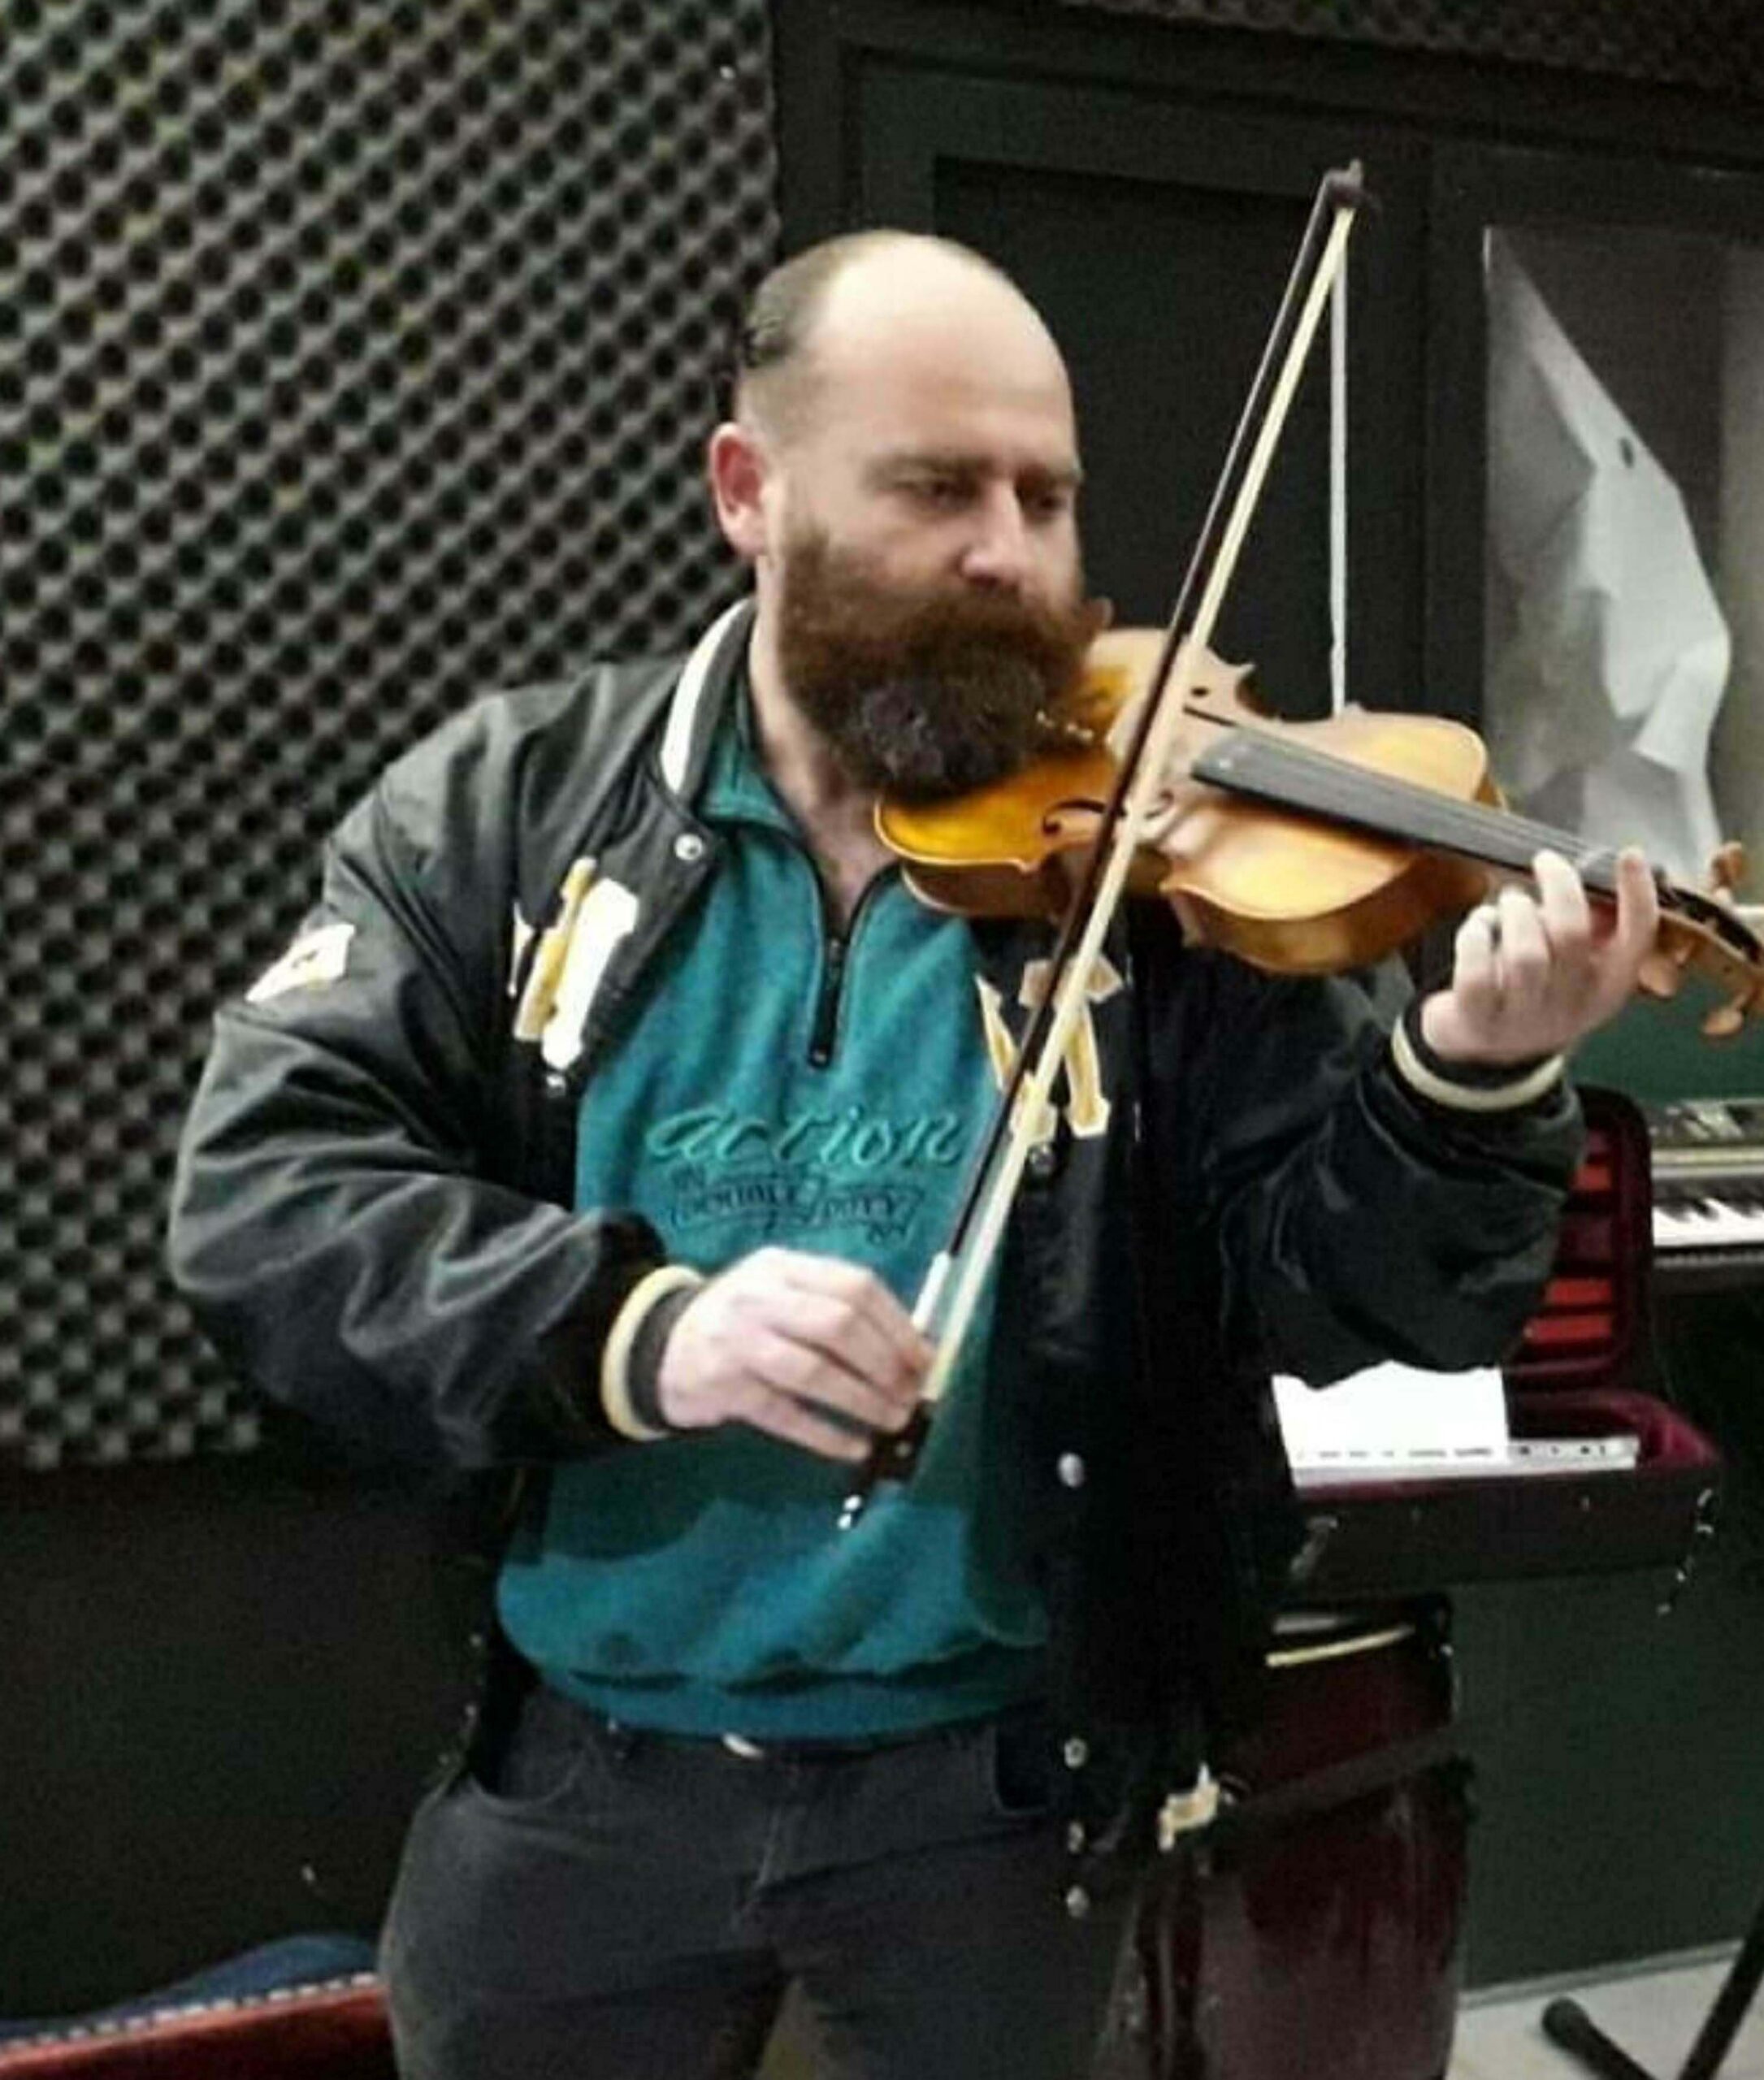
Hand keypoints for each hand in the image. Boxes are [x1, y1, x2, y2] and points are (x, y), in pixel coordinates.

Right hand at [655, 1246, 931, 1461]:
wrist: (661, 1348)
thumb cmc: (743, 1321)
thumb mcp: (781, 1293)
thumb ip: (835, 1308)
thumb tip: (912, 1350)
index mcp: (782, 1266)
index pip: (854, 1286)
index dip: (898, 1325)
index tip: (925, 1359)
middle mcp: (759, 1298)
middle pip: (837, 1325)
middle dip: (885, 1364)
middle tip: (912, 1395)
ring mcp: (738, 1343)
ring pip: (812, 1371)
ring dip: (861, 1400)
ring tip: (892, 1420)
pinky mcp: (725, 1389)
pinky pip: (784, 1415)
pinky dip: (825, 1434)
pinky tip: (853, 1447)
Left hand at [1419, 847, 1658, 1066]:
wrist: (1484, 1050)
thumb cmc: (1534, 988)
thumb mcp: (1573, 964)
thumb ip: (1589, 926)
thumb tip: (1597, 879)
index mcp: (1608, 989)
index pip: (1636, 942)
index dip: (1638, 897)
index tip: (1630, 855)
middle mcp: (1572, 1007)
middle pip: (1571, 936)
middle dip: (1559, 886)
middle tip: (1545, 862)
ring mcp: (1525, 1018)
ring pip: (1525, 954)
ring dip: (1515, 911)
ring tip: (1508, 901)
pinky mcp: (1479, 1020)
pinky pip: (1477, 972)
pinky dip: (1475, 935)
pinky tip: (1478, 926)